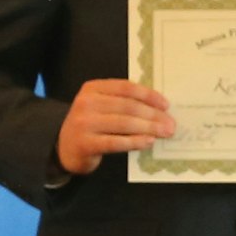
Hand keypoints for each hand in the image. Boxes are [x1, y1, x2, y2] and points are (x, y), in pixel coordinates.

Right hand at [55, 78, 174, 174]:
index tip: (166, 105)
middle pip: (128, 106)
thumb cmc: (90, 126)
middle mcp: (87, 102)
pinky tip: (148, 142)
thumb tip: (158, 109)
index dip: (148, 95)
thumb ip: (121, 103)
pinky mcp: (86, 143)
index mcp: (92, 88)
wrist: (64, 148)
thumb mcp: (100, 107)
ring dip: (149, 128)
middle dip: (153, 115)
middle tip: (171, 124)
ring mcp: (84, 123)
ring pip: (124, 123)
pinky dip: (135, 141)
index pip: (126, 88)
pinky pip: (116, 142)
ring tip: (165, 133)